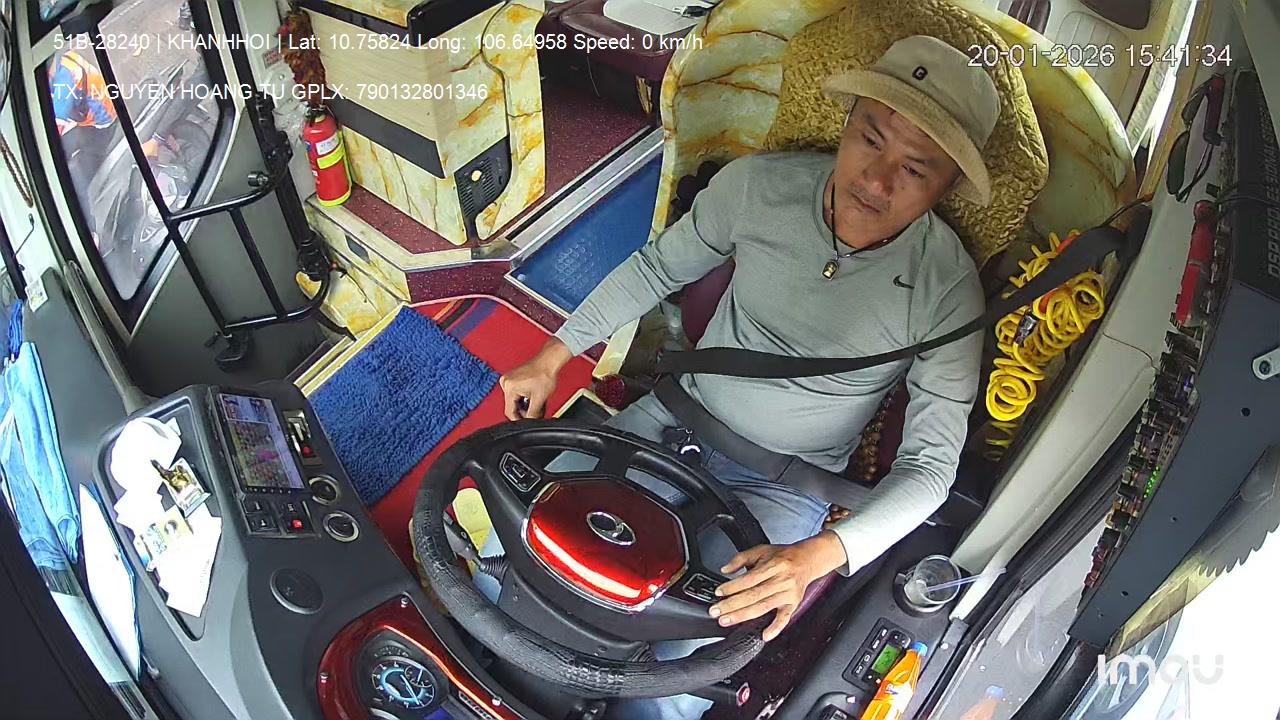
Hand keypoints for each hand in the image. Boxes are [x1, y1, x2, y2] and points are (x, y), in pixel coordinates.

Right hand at [498, 338, 573, 420]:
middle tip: (536, 411)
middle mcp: (505, 382)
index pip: (509, 412)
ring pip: (515, 400)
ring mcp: (509, 379)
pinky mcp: (513, 378)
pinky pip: (516, 393)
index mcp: (509, 387)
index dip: (519, 420)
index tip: (527, 422)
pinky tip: (533, 395)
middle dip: (524, 411)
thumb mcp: (539, 398)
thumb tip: (530, 422)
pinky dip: (525, 397)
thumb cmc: (545, 373)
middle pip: (512, 406)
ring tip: (536, 401)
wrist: (548, 361)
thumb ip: (533, 414)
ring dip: (525, 404)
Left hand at [709, 530, 846, 641]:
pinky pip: (784, 618)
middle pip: (753, 595)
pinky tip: (764, 635)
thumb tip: (724, 569)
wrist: (808, 560)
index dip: (733, 587)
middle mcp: (781, 581)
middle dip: (732, 605)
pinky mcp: (793, 604)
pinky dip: (775, 628)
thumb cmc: (783, 556)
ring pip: (763, 607)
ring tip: (727, 620)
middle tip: (716, 612)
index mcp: (773, 566)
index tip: (719, 593)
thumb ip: (741, 558)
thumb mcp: (761, 550)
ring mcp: (787, 594)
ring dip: (743, 615)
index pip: (749, 579)